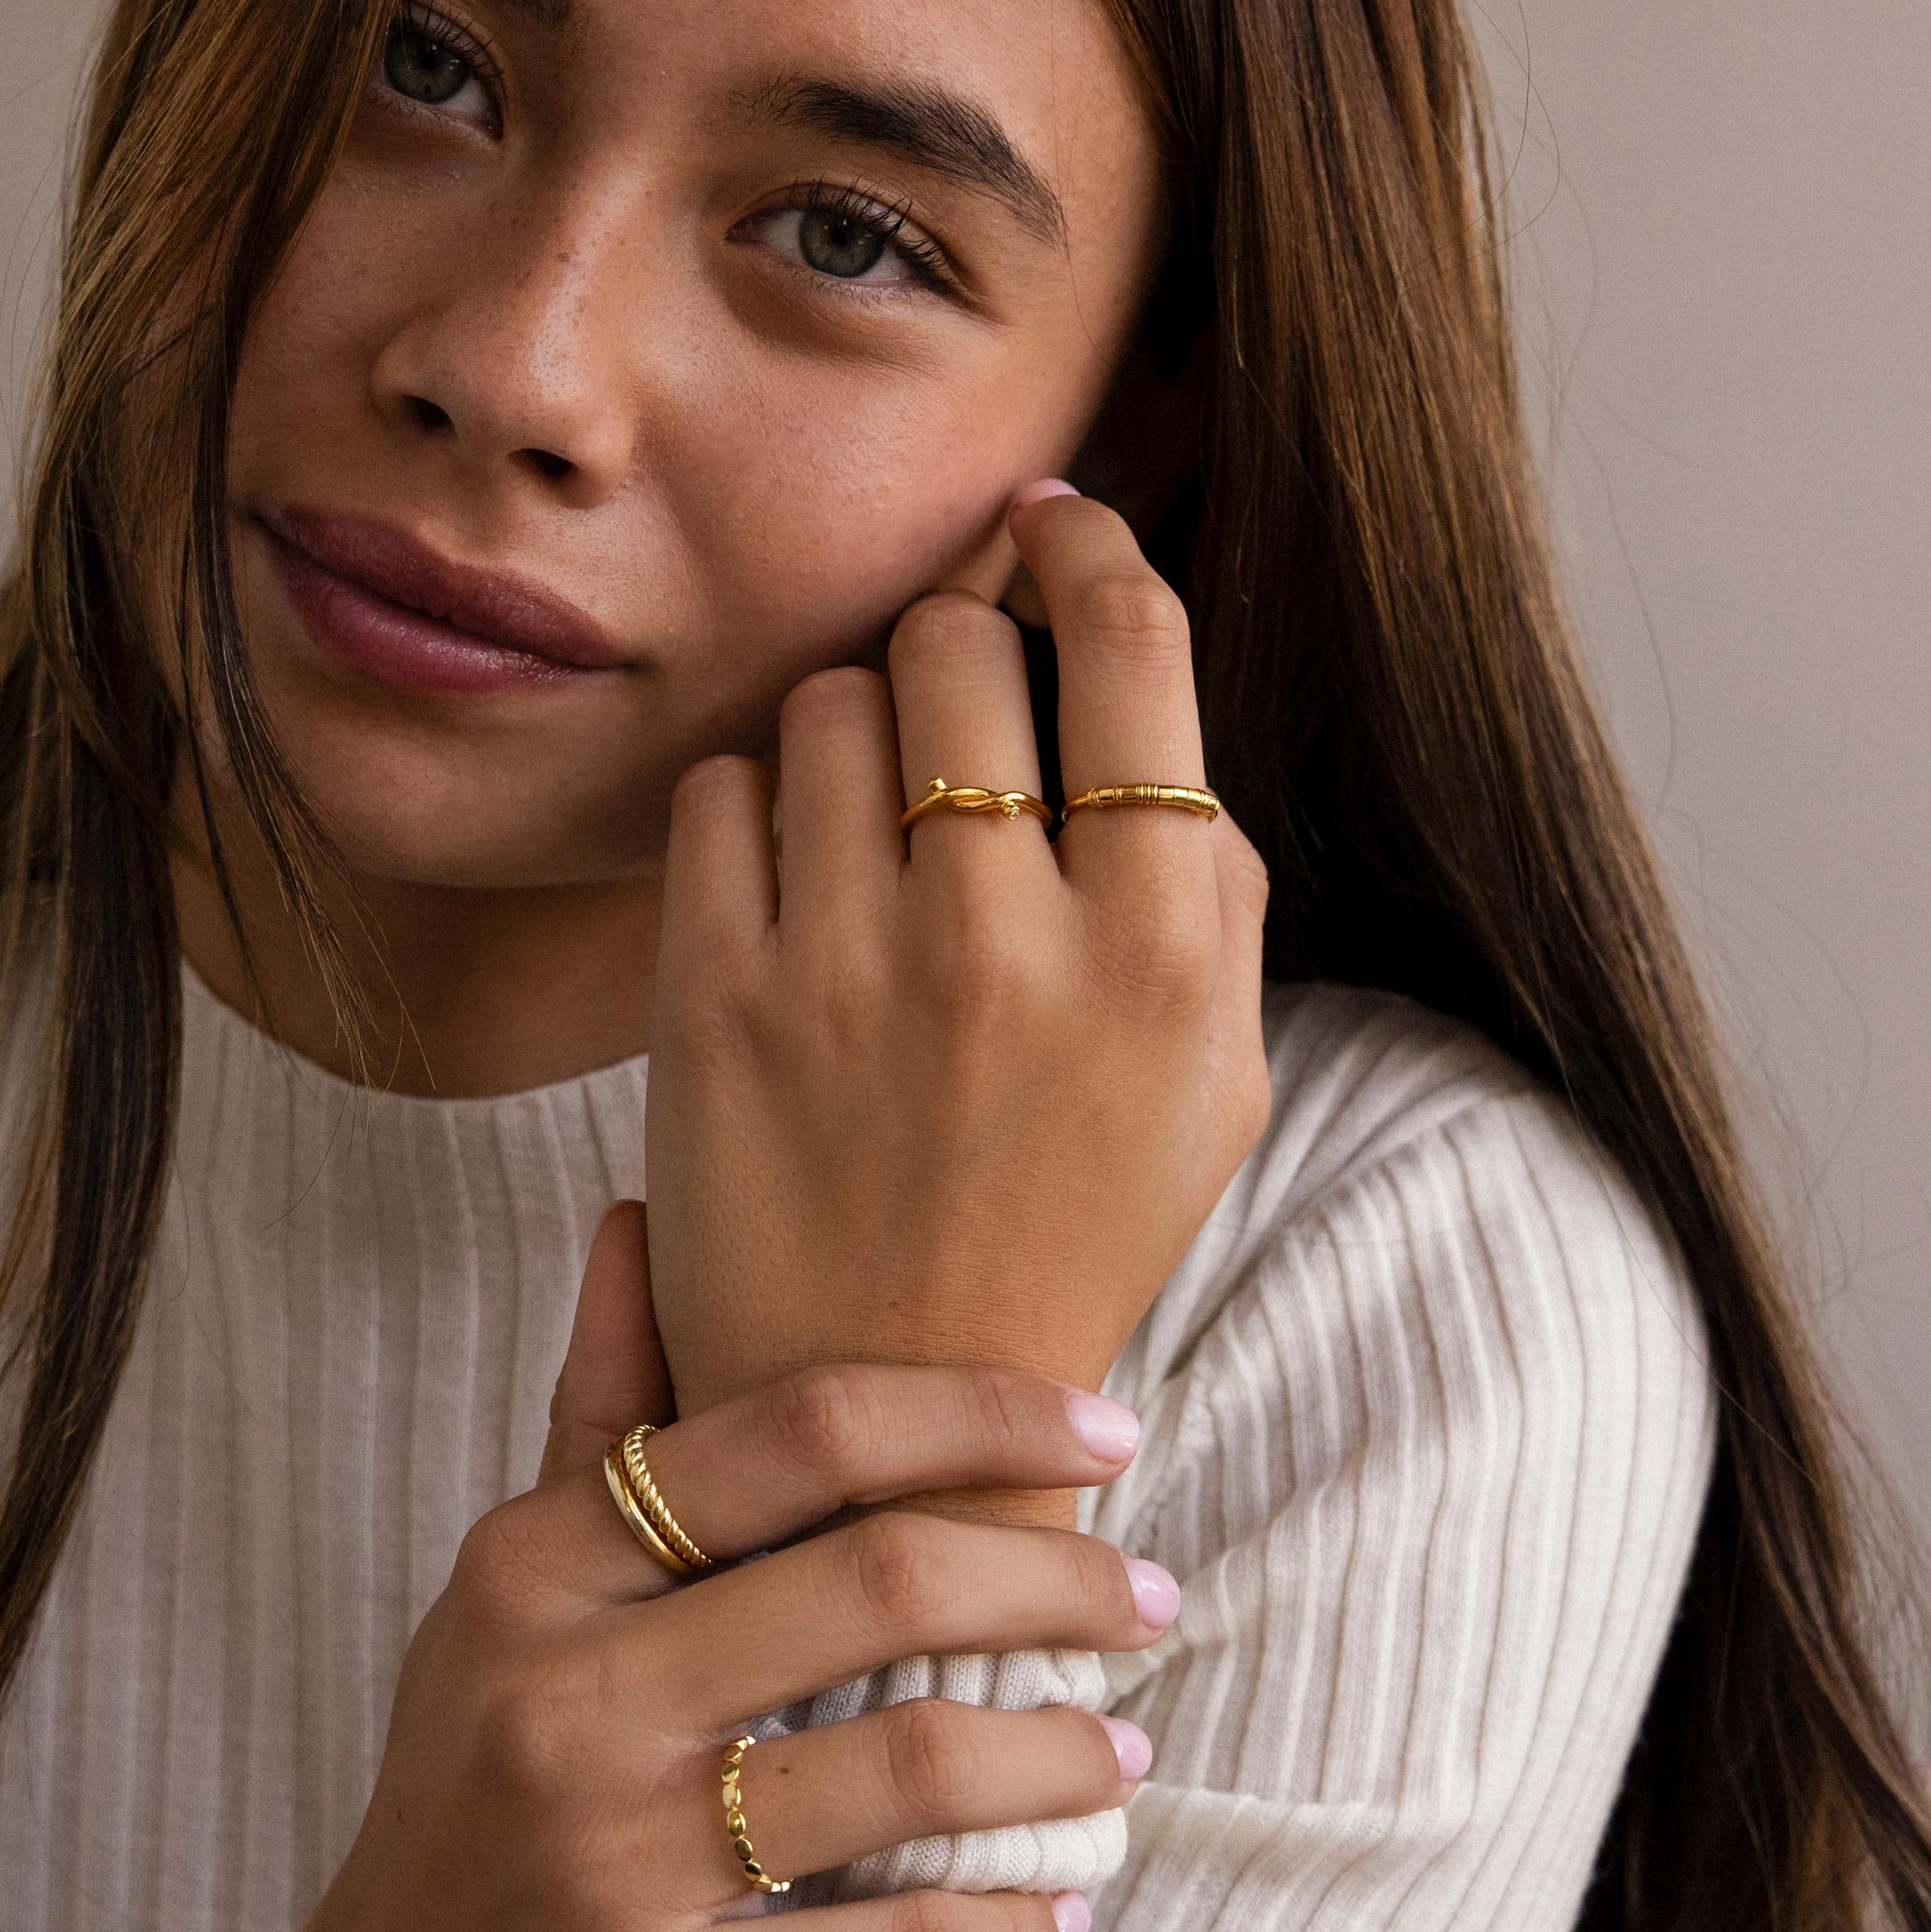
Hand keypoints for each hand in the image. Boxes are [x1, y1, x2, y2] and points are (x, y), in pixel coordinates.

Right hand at [231, 1202, 1173, 1931]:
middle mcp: (568, 1693)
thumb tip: (636, 1213)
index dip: (978, 1412)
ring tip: (1119, 1753)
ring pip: (917, 1764)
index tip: (1104, 1431)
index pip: (797, 1429)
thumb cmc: (475, 1784)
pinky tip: (1053, 1905)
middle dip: (1061, 1579)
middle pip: (883, 1579)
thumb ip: (596, 1411)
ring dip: (1063, 1757)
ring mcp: (613, 1860)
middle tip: (1150, 1598)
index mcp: (537, 1566)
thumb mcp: (508, 1590)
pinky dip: (1008, 1927)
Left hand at [643, 485, 1268, 1526]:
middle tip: (953, 693)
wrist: (895, 1405)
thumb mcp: (1215, 1075)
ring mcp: (848, 967)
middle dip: (956, 638)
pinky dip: (751, 806)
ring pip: (829, 701)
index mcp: (1164, 951)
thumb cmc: (1070, 1223)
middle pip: (958, 645)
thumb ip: (1207, 882)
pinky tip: (786, 884)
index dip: (1088, 551)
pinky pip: (719, 790)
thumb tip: (1131, 681)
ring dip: (850, 728)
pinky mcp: (715, 1000)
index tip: (1052, 526)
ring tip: (869, 823)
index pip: (1132, 648)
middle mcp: (1010, 939)